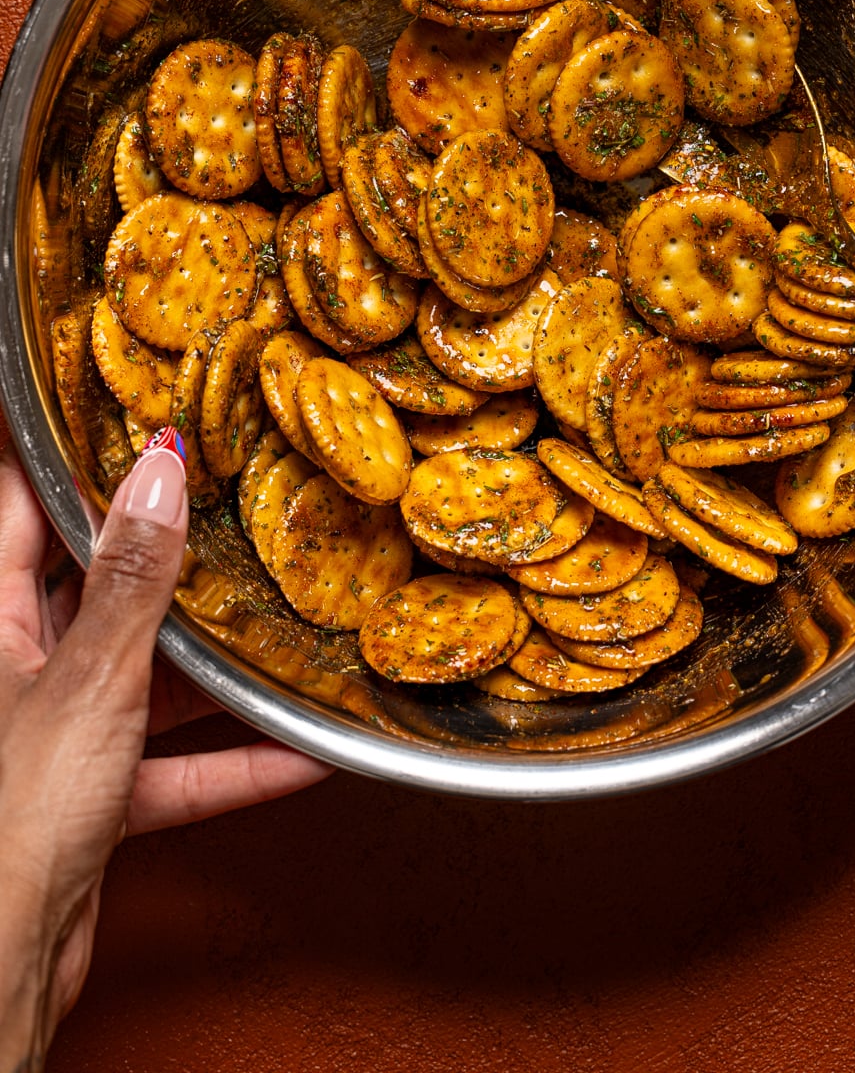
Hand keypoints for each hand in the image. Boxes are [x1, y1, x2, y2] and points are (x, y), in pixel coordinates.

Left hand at [0, 440, 331, 1067]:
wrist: (1, 965)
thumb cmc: (12, 817)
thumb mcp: (89, 679)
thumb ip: (132, 579)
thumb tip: (159, 471)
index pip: (25, 503)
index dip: (79, 456)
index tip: (139, 414)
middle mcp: (15, 661)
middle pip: (97, 583)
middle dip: (169, 554)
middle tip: (234, 503)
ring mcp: (54, 728)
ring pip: (145, 673)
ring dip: (215, 666)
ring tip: (282, 622)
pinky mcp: (90, 793)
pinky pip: (172, 760)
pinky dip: (231, 758)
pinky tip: (299, 748)